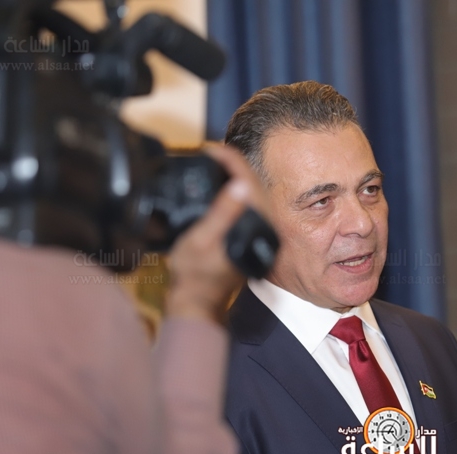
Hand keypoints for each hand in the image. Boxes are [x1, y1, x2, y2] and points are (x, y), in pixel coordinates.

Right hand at [165, 146, 267, 323]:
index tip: (213, 149)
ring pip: (251, 193)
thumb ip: (222, 213)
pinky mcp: (249, 235)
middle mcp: (261, 227)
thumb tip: (238, 185)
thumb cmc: (195, 275)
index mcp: (253, 225)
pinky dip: (234, 189)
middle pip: (252, 183)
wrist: (197, 301)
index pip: (248, 181)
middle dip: (233, 163)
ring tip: (215, 163)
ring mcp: (257, 231)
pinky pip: (246, 204)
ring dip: (234, 175)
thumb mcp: (202, 239)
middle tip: (212, 151)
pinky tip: (221, 186)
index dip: (231, 160)